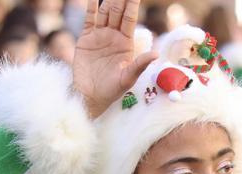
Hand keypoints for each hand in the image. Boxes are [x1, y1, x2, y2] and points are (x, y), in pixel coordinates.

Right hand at [73, 0, 157, 117]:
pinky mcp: (85, 39)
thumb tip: (156, 54)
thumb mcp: (128, 77)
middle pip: (118, 12)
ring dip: (109, 0)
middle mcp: (113, 36)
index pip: (130, 18)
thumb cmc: (111, 90)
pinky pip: (89, 20)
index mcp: (126, 42)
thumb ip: (140, 64)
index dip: (132, 4)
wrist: (90, 96)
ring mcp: (99, 36)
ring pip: (105, 13)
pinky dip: (91, 8)